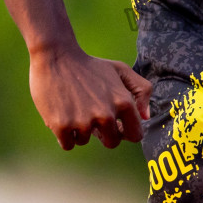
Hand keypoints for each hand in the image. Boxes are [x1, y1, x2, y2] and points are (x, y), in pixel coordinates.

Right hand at [29, 47, 152, 149]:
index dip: (126, 131)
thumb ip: (141, 90)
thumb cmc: (89, 65)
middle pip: (111, 143)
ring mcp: (84, 122)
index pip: (135, 135)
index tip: (117, 125)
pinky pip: (68, 144)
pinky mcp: (62, 126)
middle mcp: (106, 115)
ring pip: (85, 141)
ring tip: (74, 108)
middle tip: (92, 117)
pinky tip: (62, 115)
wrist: (56, 58)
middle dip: (103, 134)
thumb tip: (145, 117)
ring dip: (80, 130)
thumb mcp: (120, 69)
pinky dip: (64, 134)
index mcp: (123, 102)